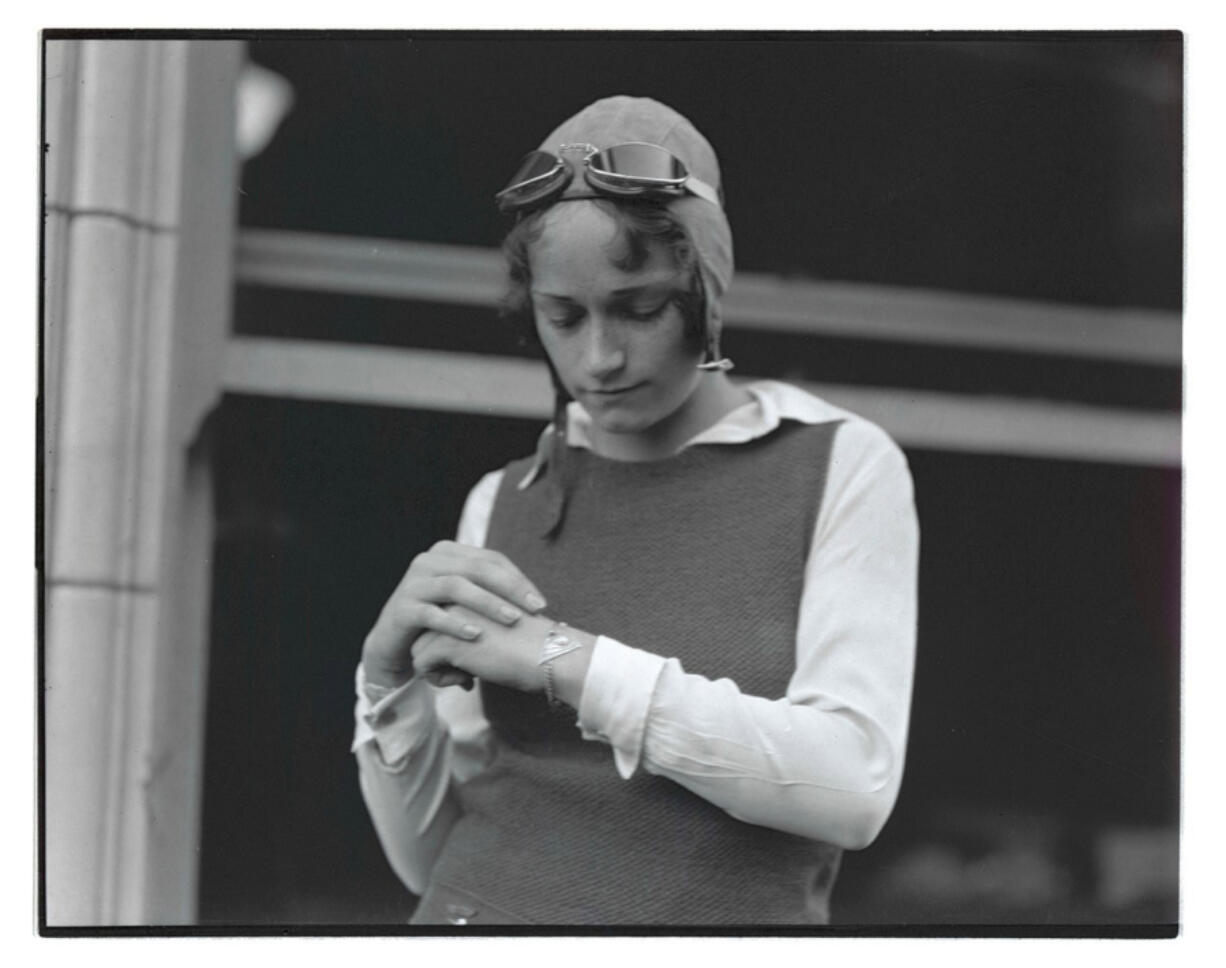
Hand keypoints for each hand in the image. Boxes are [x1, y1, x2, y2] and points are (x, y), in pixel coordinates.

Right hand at [361, 541, 546, 688]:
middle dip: (510, 588)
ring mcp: (413, 583)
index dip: (518, 578)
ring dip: (488, 603)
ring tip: (512, 620)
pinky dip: (456, 624)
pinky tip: (476, 635)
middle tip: (534, 609)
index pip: (490, 559)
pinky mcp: (402, 608)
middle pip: (477, 568)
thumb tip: (535, 598)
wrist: (394, 642)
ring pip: (457, 587)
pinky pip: (432, 613)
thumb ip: (490, 590)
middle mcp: (429, 561)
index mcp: (448, 553)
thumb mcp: (465, 601)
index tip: (540, 602)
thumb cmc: (440, 619)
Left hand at [412, 606, 596, 704]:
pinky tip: (467, 681)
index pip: (440, 616)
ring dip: (438, 668)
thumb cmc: (534, 645)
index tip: (475, 655)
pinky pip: (421, 664)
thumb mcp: (500, 625)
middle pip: (425, 631)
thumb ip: (476, 623)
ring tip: (467, 676)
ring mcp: (450, 617)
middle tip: (467, 670)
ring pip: (418, 648)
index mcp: (472, 588)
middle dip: (439, 655)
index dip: (451, 639)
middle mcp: (457, 597)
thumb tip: (452, 647)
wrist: (551, 656)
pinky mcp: (448, 640)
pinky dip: (439, 679)